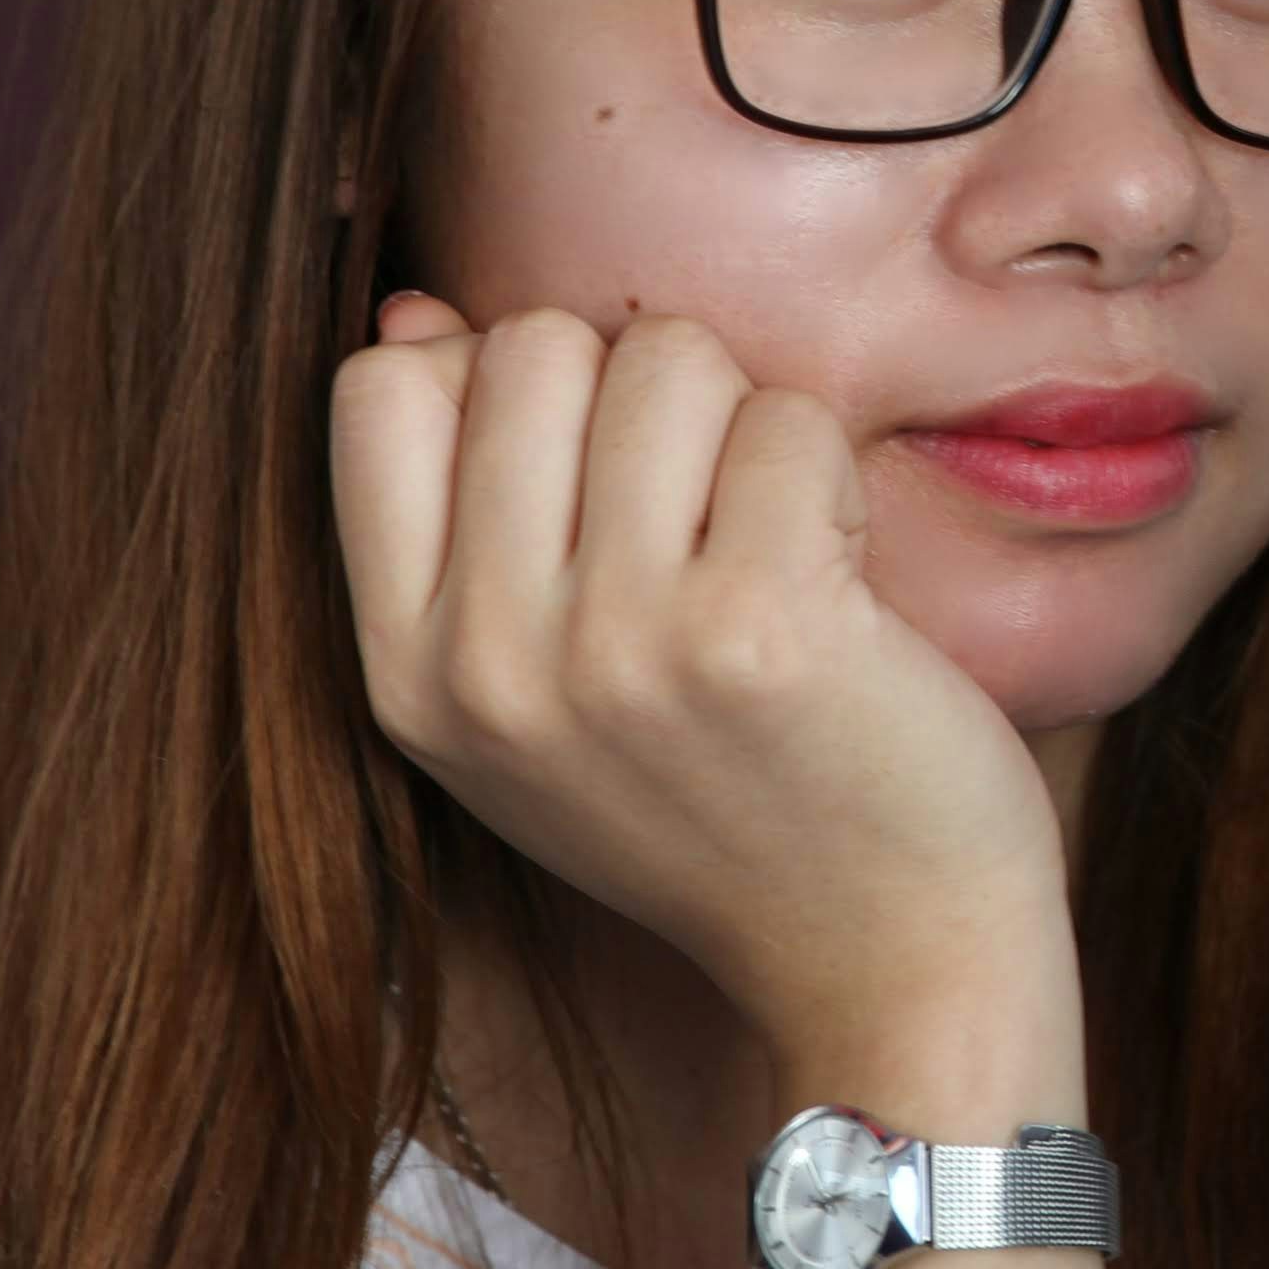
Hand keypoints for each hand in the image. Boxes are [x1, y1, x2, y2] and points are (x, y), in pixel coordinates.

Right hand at [329, 298, 1077, 1071]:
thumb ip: (460, 517)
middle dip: (642, 393)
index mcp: (406, 673)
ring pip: (668, 355)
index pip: (379, 388)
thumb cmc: (730, 800)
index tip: (588, 479)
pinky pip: (789, 419)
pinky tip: (843, 583)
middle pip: (532, 345)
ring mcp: (618, 648)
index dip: (500, 384)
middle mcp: (488, 664)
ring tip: (771, 547)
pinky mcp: (758, 627)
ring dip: (746, 424)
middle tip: (703, 517)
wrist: (889, 961)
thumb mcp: (537, 696)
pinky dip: (835, 474)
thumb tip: (418, 308)